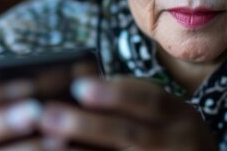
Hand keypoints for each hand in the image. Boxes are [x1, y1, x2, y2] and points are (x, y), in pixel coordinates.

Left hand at [38, 77, 216, 149]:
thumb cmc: (169, 135)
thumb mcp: (166, 113)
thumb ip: (131, 98)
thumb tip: (79, 82)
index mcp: (181, 117)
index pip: (150, 100)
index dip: (114, 94)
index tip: (78, 86)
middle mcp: (178, 144)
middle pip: (130, 135)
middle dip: (86, 125)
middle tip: (47, 115)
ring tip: (45, 144)